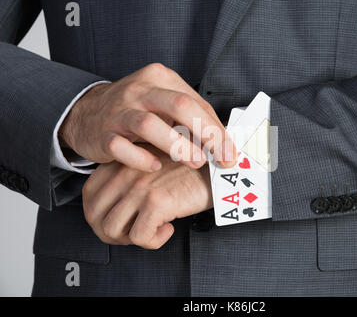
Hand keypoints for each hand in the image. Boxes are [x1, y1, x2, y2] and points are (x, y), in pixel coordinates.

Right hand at [60, 63, 235, 171]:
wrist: (86, 113)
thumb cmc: (134, 110)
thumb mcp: (162, 103)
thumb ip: (190, 118)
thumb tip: (223, 142)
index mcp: (159, 78)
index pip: (196, 102)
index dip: (217, 129)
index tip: (230, 152)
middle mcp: (139, 90)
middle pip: (179, 106)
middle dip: (206, 133)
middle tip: (219, 157)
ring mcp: (119, 111)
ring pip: (150, 125)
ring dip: (178, 146)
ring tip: (195, 162)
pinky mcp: (103, 134)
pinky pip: (122, 148)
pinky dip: (141, 159)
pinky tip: (155, 166)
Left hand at [82, 146, 212, 248]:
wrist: (220, 162)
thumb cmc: (191, 166)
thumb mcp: (155, 163)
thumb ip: (133, 175)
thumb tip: (120, 208)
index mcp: (122, 162)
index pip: (90, 194)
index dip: (98, 215)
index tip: (122, 221)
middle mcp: (125, 173)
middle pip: (95, 215)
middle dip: (112, 232)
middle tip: (136, 232)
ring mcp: (139, 187)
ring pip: (111, 229)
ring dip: (130, 238)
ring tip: (152, 231)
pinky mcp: (157, 202)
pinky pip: (139, 237)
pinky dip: (152, 241)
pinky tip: (169, 229)